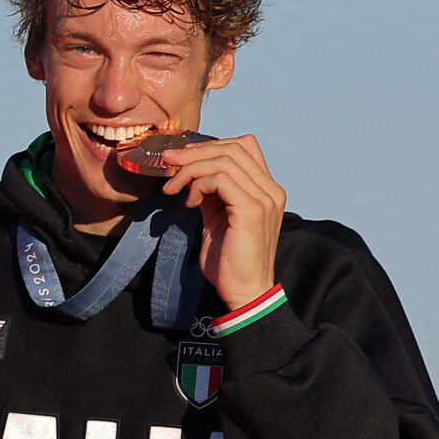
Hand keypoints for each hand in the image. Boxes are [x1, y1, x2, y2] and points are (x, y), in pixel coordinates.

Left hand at [159, 134, 285, 310]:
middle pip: (234, 147)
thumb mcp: (217, 218)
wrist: (244, 291)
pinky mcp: (252, 209)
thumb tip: (192, 174)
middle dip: (195, 152)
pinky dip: (198, 184)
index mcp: (266, 189)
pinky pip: (220, 179)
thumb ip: (211, 193)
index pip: (243, 147)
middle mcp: (271, 189)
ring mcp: (265, 198)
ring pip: (224, 160)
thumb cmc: (228, 261)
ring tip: (172, 189)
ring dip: (190, 169)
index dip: (209, 146)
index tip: (181, 158)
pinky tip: (189, 202)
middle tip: (168, 163)